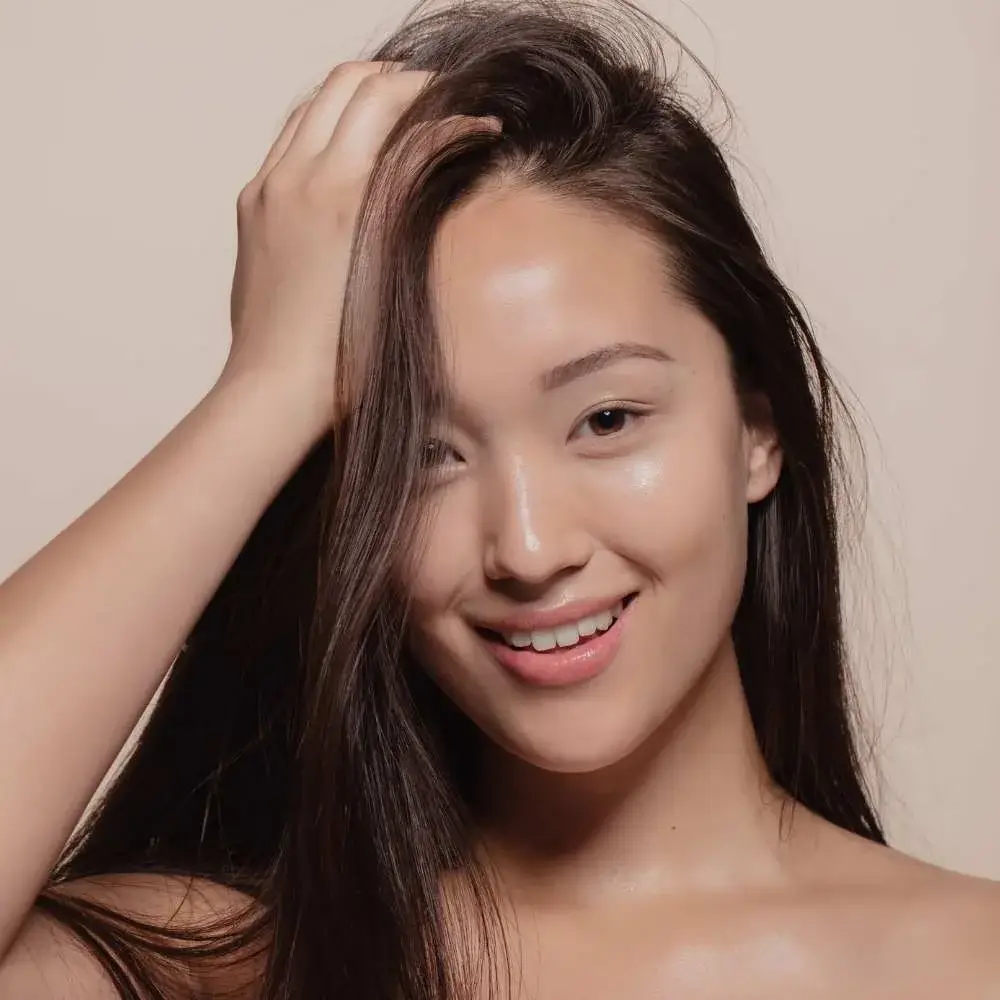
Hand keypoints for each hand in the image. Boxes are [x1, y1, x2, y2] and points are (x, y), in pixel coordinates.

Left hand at [223, 61, 497, 434]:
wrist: (276, 389)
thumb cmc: (346, 358)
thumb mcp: (398, 275)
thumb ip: (418, 204)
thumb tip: (445, 157)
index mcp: (343, 196)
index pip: (397, 106)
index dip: (447, 105)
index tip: (478, 120)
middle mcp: (298, 178)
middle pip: (351, 83)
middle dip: (402, 83)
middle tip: (440, 104)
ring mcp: (268, 188)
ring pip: (314, 102)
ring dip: (360, 96)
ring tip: (399, 118)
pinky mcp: (252, 205)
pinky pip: (289, 139)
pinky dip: (326, 126)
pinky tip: (351, 154)